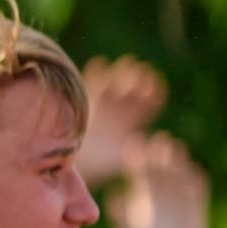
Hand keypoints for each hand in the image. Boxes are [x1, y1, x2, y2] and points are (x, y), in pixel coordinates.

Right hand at [77, 56, 166, 186]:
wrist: (71, 165)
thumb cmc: (98, 166)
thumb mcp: (123, 158)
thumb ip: (137, 151)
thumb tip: (149, 140)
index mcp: (135, 124)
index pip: (150, 104)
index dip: (154, 93)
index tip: (155, 85)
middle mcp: (121, 113)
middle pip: (135, 91)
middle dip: (140, 79)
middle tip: (143, 69)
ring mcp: (104, 106)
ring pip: (117, 84)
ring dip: (122, 72)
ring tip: (129, 61)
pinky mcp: (86, 104)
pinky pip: (93, 84)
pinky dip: (97, 73)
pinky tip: (101, 62)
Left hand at [107, 133, 207, 227]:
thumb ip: (119, 214)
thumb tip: (112, 197)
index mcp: (143, 191)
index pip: (139, 169)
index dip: (137, 156)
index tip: (134, 142)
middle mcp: (161, 188)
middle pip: (160, 165)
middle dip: (160, 151)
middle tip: (159, 138)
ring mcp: (180, 194)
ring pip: (180, 172)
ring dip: (179, 160)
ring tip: (176, 148)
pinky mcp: (197, 204)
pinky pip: (198, 189)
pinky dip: (197, 181)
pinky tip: (195, 173)